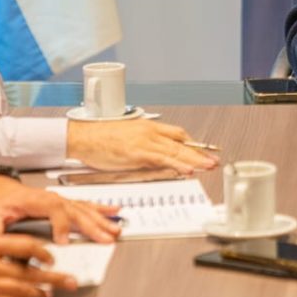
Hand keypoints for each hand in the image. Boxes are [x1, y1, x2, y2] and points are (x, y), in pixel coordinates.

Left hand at [0, 175, 120, 242]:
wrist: (1, 190)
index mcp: (36, 201)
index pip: (53, 210)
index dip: (60, 225)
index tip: (64, 241)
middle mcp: (53, 199)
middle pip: (76, 211)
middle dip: (92, 226)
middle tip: (105, 239)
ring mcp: (61, 200)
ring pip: (85, 209)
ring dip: (102, 220)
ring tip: (116, 229)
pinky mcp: (66, 204)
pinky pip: (87, 205)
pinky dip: (102, 209)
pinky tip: (114, 211)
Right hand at [68, 119, 217, 174]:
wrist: (82, 136)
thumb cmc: (99, 138)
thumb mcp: (127, 138)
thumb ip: (144, 146)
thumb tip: (156, 157)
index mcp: (147, 127)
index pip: (177, 134)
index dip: (192, 144)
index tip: (203, 151)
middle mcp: (149, 132)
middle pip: (181, 142)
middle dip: (199, 152)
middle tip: (213, 160)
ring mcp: (144, 141)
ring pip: (176, 150)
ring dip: (195, 159)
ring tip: (209, 166)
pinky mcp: (137, 152)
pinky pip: (163, 159)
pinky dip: (178, 164)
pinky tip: (188, 169)